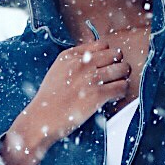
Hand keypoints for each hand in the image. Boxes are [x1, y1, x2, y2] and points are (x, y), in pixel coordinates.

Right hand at [0, 37, 132, 164]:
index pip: (102, 44)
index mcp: (71, 55)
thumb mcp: (57, 71)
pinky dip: (123, 92)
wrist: (41, 119)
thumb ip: (74, 62)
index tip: (107, 64)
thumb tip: (95, 60)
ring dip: (123, 77)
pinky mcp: (97, 95)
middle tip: (116, 75)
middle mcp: (82, 63)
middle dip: (118, 64)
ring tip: (117, 85)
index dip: (108, 54)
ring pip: (122, 69)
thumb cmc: (48, 100)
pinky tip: (115, 97)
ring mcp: (90, 78)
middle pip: (115, 54)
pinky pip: (122, 87)